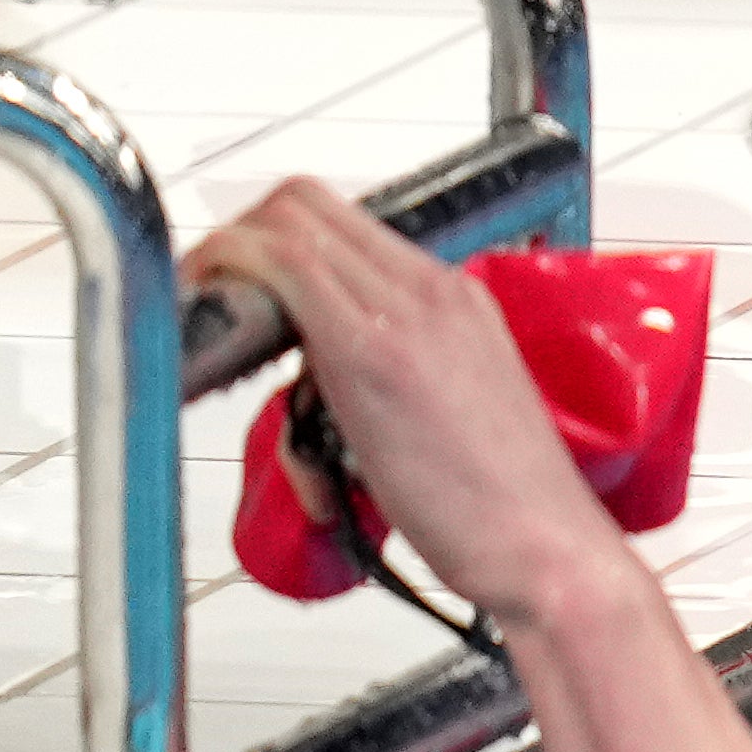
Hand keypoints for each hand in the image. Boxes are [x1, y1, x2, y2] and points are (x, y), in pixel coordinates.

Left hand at [180, 178, 623, 636]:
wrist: (547, 549)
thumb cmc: (509, 508)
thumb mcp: (458, 413)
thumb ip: (397, 374)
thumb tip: (322, 379)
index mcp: (461, 300)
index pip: (347, 221)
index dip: (276, 235)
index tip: (244, 283)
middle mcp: (435, 289)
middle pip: (306, 201)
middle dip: (239, 233)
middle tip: (208, 289)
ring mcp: (407, 312)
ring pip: (289, 220)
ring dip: (226, 253)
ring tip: (204, 310)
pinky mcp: (370, 348)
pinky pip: (284, 266)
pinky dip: (231, 269)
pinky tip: (209, 308)